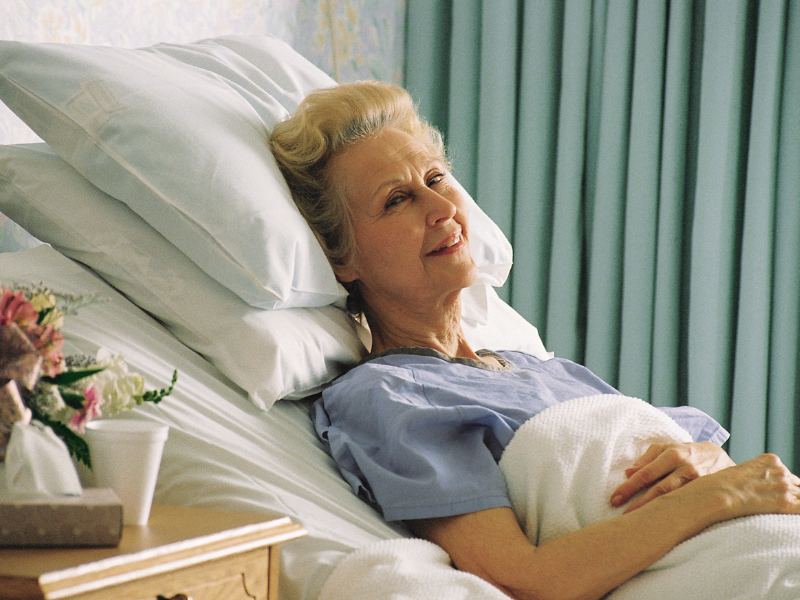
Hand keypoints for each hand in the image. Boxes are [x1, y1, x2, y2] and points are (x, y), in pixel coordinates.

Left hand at [611, 441, 734, 512]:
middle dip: (639, 504)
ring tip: (639, 523)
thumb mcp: (666, 448)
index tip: (615, 498)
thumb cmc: (685, 452)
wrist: (720, 457)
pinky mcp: (709, 494)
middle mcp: (686, 468)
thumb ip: (647, 459)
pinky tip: (661, 523)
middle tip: (624, 516)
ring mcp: (700, 483)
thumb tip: (628, 472)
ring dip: (655, 511)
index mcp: (672, 454)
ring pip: (675, 500)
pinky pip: (688, 506)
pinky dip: (674, 514)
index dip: (629, 487)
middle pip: (659, 489)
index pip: (646, 473)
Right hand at [699, 453, 799, 518]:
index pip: (788, 476)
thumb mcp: (739, 473)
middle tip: (772, 505)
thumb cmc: (718, 486)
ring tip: (775, 512)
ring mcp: (784, 486)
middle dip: (789, 496)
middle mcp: (780, 470)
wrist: (715, 495)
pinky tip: (788, 515)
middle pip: (797, 486)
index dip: (782, 488)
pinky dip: (796, 512)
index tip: (772, 496)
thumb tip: (757, 490)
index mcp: (770, 460)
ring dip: (792, 505)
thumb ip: (755, 478)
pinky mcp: (785, 503)